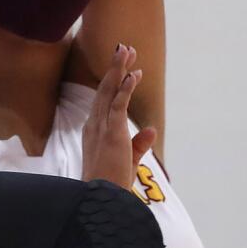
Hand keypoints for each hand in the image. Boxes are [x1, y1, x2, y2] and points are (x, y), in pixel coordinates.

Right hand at [81, 44, 157, 188]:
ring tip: (127, 51)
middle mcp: (95, 124)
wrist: (102, 199)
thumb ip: (139, 144)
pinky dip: (126, 88)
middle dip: (115, 68)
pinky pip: (119, 105)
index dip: (113, 81)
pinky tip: (134, 74)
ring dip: (119, 70)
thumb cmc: (110, 184)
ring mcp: (102, 127)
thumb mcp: (128, 161)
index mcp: (95, 130)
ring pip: (109, 91)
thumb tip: (151, 130)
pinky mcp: (113, 132)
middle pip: (104, 89)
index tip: (125, 67)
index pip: (104, 99)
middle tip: (124, 48)